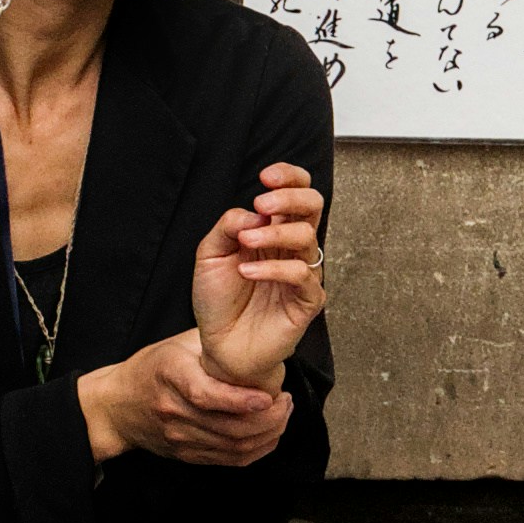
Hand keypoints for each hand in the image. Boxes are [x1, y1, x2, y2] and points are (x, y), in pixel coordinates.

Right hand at [77, 328, 292, 471]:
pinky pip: (230, 460)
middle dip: (268, 419)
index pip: (206, 395)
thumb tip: (256, 338)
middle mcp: (174, 411)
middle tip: (285, 402)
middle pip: (228, 428)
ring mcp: (180, 437)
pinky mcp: (188, 455)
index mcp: (171, 376)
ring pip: (234, 447)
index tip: (268, 397)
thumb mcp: (177, 344)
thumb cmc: (151, 368)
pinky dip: (257, 449)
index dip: (240, 400)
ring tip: (282, 414)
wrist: (117, 406)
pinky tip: (269, 433)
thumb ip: (213, 342)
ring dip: (268, 434)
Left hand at [191, 164, 328, 386]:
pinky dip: (273, 268)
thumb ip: (228, 226)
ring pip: (307, 237)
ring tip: (244, 244)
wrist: (220, 345)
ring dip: (273, 234)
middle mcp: (292, 248)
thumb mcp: (210, 254)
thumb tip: (255, 214)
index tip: (265, 176)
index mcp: (274, 230)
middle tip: (261, 205)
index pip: (297, 192)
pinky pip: (302, 275)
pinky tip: (247, 272)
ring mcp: (302, 273)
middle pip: (313, 206)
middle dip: (290, 197)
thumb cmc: (218, 300)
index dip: (289, 177)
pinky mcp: (306, 301)